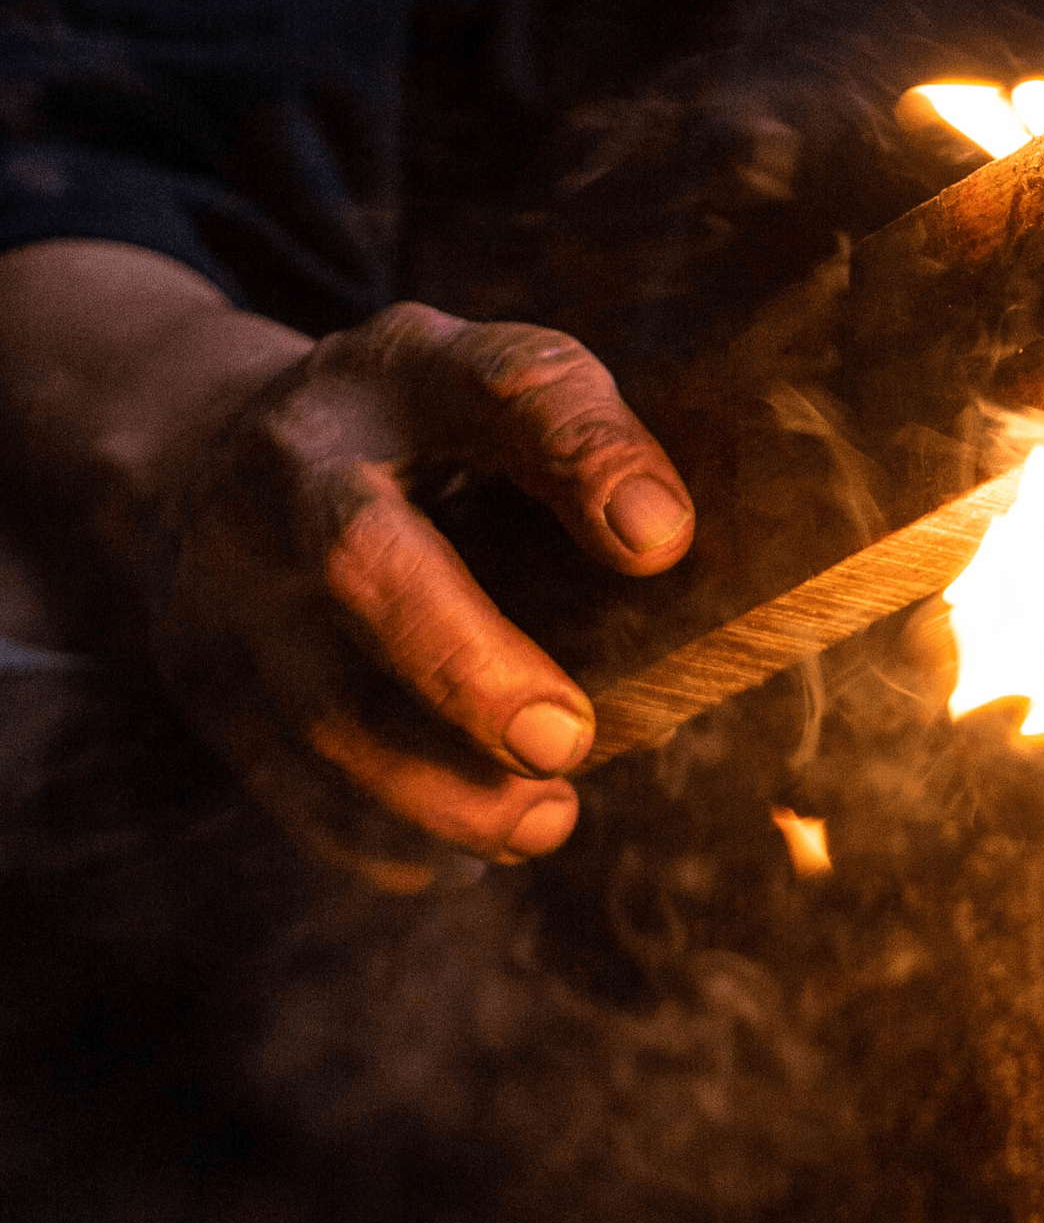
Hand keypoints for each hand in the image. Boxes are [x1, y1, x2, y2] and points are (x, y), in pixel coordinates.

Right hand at [150, 301, 692, 888]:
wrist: (218, 454)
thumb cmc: (419, 436)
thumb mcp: (499, 395)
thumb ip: (587, 443)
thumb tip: (661, 541)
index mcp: (409, 371)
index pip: (508, 385)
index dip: (586, 455)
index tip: (662, 541)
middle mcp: (301, 461)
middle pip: (365, 562)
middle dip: (466, 668)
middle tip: (565, 741)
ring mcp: (229, 570)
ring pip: (317, 703)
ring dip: (436, 787)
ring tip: (543, 822)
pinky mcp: (202, 669)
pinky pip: (281, 774)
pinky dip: (374, 830)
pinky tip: (457, 852)